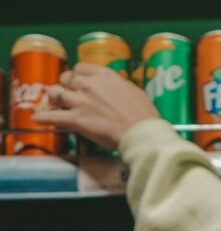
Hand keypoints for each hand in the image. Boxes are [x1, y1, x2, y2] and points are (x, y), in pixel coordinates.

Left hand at [34, 63, 160, 149]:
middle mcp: (90, 85)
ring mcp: (81, 102)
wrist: (142, 134)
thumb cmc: (145, 116)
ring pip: (56, 94)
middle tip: (68, 94)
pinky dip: (43, 117)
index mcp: (105, 76)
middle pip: (66, 79)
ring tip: (55, 104)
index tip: (79, 82)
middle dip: (66, 86)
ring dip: (55, 99)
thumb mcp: (134, 92)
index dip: (77, 75)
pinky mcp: (76, 119)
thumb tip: (114, 90)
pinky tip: (37, 118)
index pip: (80, 68)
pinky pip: (52, 116)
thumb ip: (118, 87)